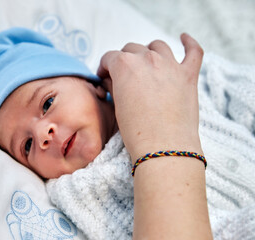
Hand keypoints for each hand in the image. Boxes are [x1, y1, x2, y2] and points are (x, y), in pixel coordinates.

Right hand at [97, 33, 203, 159]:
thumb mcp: (117, 106)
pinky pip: (193, 51)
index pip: (110, 57)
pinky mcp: (189, 75)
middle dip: (124, 60)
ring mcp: (170, 65)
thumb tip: (112, 80)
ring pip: (158, 46)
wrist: (163, 148)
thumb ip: (114, 86)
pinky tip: (184, 38)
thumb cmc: (136, 131)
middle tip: (123, 76)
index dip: (105, 67)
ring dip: (149, 51)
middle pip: (132, 49)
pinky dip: (189, 43)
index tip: (105, 76)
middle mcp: (148, 59)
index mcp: (125, 65)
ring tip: (147, 63)